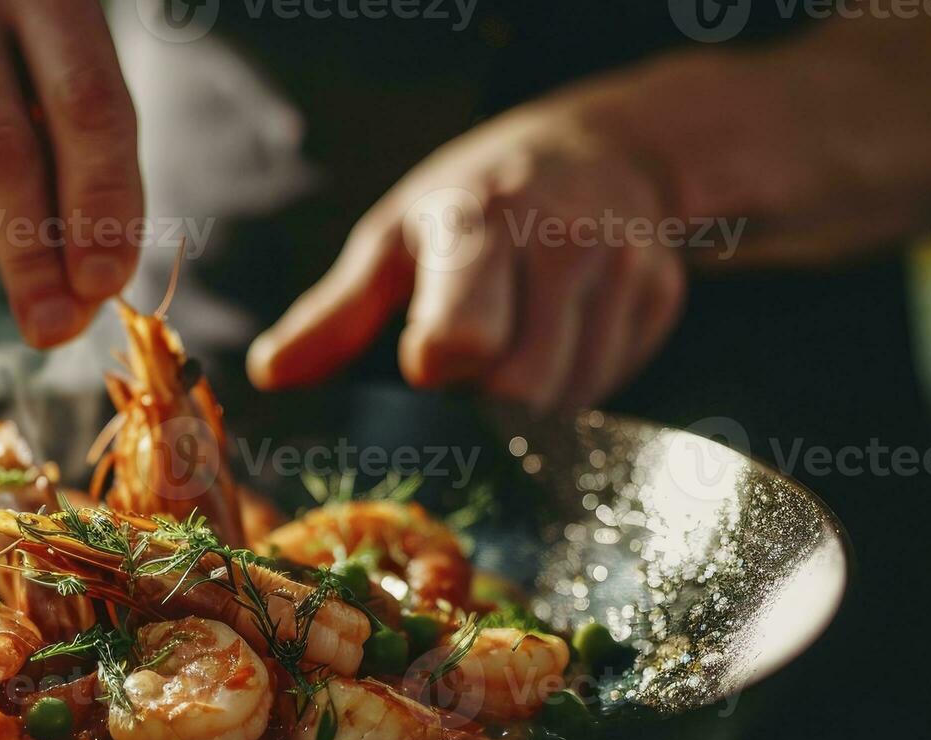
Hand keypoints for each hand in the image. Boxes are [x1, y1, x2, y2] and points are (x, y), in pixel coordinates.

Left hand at [246, 99, 687, 411]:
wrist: (604, 149)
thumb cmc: (473, 200)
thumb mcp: (394, 239)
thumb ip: (334, 313)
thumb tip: (268, 375)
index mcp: (481, 223)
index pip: (465, 333)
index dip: (438, 363)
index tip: (425, 358)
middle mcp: (563, 241)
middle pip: (522, 387)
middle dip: (486, 393)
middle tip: (472, 348)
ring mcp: (624, 268)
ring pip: (569, 398)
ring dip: (531, 394)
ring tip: (515, 332)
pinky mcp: (662, 296)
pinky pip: (608, 387)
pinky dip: (575, 381)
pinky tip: (560, 331)